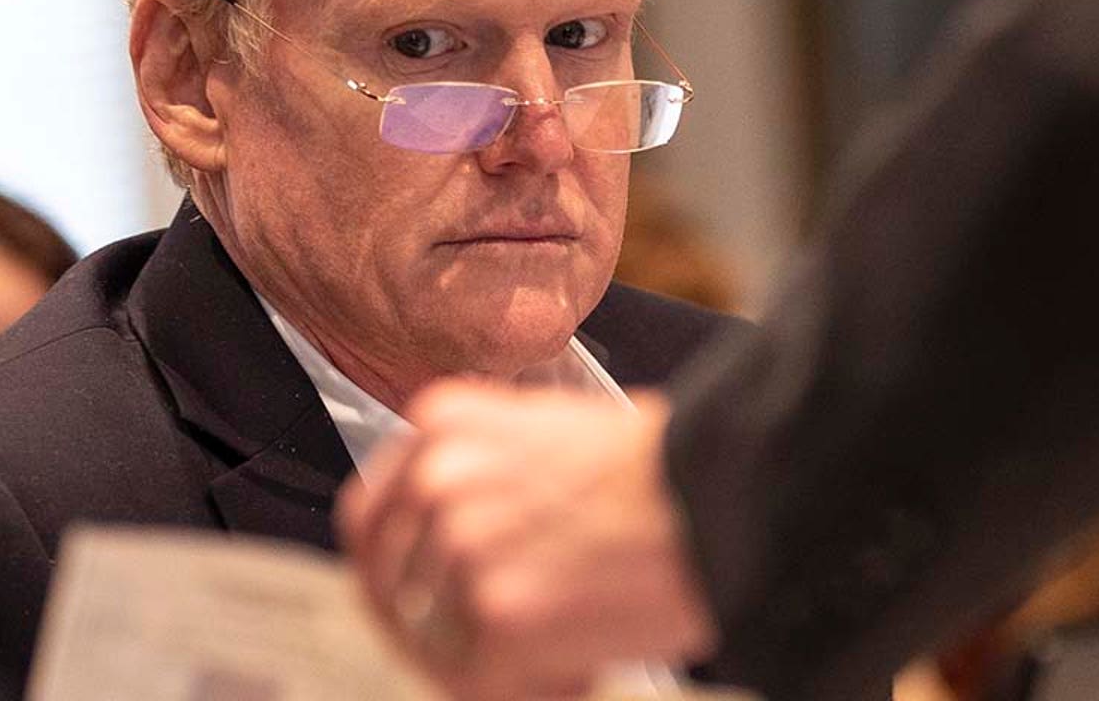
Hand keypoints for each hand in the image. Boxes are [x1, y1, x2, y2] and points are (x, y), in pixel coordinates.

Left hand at [337, 382, 718, 699]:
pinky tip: (588, 668)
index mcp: (443, 424)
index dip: (394, 576)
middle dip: (438, 632)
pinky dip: (536, 691)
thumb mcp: (549, 435)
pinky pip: (482, 687)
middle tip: (499, 648)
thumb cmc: (664, 468)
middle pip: (390, 590)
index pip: (371, 518)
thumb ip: (484, 478)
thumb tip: (449, 553)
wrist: (727, 492)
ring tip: (575, 647)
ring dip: (497, 665)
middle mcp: (437, 478)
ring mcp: (461, 548)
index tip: (416, 607)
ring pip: (436, 647)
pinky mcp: (496, 614)